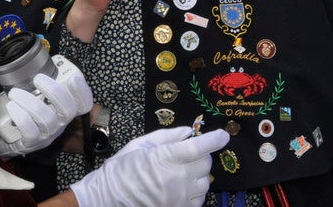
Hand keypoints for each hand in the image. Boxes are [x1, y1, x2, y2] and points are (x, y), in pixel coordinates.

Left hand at [0, 69, 92, 158]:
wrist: (11, 136)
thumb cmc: (28, 111)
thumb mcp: (40, 97)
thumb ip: (44, 84)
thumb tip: (39, 61)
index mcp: (65, 110)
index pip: (84, 104)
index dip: (82, 92)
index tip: (74, 78)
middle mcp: (60, 123)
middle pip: (68, 110)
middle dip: (54, 91)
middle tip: (37, 78)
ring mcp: (47, 134)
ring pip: (46, 119)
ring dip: (30, 102)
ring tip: (14, 92)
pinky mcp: (31, 143)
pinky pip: (30, 131)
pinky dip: (21, 116)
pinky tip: (12, 106)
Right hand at [70, 127, 229, 206]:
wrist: (108, 198)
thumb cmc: (122, 168)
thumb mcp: (140, 144)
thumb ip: (167, 136)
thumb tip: (188, 132)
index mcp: (166, 157)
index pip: (199, 147)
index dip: (215, 139)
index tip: (223, 135)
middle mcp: (177, 178)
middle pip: (206, 164)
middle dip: (201, 156)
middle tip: (188, 154)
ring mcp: (180, 197)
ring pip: (205, 182)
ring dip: (199, 174)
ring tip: (183, 172)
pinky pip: (199, 200)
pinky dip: (195, 191)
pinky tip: (182, 187)